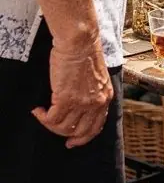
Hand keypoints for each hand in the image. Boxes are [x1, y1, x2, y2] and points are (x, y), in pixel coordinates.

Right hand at [33, 33, 112, 147]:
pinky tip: (38, 110)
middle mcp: (96, 103)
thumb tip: (79, 105)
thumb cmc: (85, 52)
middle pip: (80, 132)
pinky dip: (42, 117)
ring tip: (43, 114)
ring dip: (50, 124)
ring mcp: (81, 103)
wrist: (79, 41)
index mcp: (106, 97)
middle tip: (54, 131)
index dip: (84, 137)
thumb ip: (93, 92)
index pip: (96, 127)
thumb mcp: (97, 76)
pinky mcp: (66, 98)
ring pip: (64, 128)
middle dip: (66, 136)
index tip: (73, 141)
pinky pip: (51, 119)